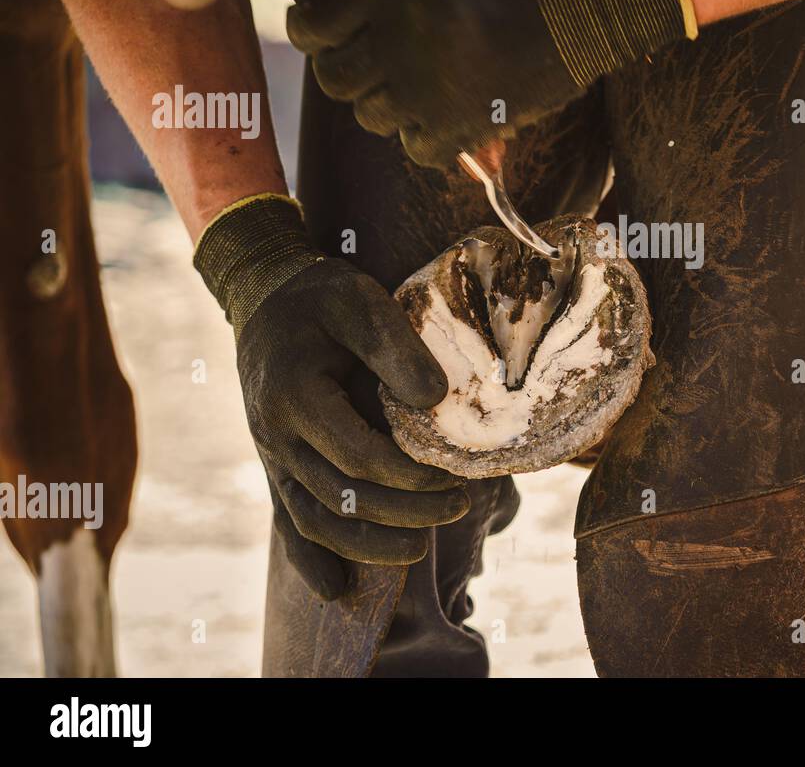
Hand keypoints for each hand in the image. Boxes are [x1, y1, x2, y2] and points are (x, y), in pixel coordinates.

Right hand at [194, 195, 468, 599]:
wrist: (265, 294)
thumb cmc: (320, 296)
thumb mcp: (361, 301)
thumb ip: (396, 348)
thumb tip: (435, 400)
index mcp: (295, 397)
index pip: (357, 458)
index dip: (409, 478)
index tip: (454, 475)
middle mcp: (276, 436)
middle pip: (342, 498)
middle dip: (404, 512)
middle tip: (459, 506)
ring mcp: (272, 456)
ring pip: (315, 521)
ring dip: (367, 545)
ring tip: (420, 549)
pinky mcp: (276, 464)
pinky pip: (288, 521)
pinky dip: (311, 559)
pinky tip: (336, 589)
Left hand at [286, 0, 695, 168]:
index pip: (309, 24)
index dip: (312, 29)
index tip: (327, 29)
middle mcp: (393, 41)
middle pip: (333, 78)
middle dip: (345, 69)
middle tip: (370, 62)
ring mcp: (425, 90)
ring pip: (369, 117)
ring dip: (385, 103)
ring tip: (410, 88)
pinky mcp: (460, 126)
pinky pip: (416, 150)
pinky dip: (423, 138)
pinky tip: (439, 117)